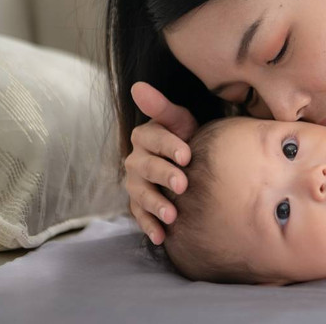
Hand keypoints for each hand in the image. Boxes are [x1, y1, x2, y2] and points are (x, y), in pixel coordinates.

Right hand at [124, 82, 197, 243]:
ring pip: (141, 194)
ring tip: (172, 215)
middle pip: (146, 168)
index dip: (169, 146)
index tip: (187, 155)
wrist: (190, 160)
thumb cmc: (185, 136)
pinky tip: (161, 238)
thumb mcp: (179, 120)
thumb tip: (137, 86)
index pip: (153, 140)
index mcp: (144, 136)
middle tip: (184, 185)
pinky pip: (140, 216)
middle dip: (164, 176)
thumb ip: (161, 107)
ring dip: (156, 205)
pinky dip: (149, 227)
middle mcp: (135, 160)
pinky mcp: (139, 204)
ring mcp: (135, 184)